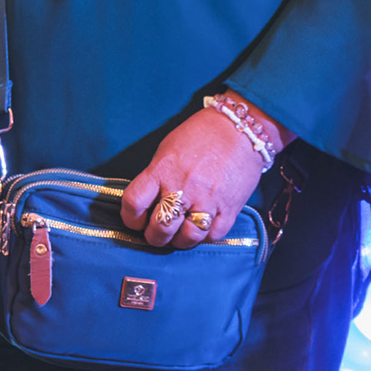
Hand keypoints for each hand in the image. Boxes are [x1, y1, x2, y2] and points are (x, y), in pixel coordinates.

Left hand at [121, 102, 269, 249]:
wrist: (240, 128)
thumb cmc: (201, 135)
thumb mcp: (168, 150)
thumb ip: (156, 176)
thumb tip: (147, 202)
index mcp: (162, 170)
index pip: (134, 203)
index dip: (130, 219)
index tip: (136, 220)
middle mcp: (183, 186)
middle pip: (160, 228)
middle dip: (154, 237)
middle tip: (157, 234)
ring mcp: (208, 199)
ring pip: (187, 237)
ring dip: (179, 242)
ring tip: (179, 235)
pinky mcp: (230, 208)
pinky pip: (212, 235)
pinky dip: (204, 237)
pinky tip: (201, 228)